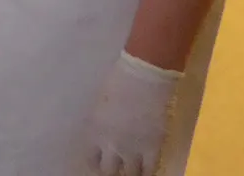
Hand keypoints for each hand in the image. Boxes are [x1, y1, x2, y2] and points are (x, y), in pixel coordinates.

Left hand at [83, 52, 180, 175]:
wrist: (142, 78)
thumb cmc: (116, 82)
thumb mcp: (99, 104)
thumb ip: (100, 123)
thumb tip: (102, 132)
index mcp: (94, 132)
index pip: (90, 159)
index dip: (95, 164)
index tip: (99, 163)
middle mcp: (110, 145)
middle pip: (108, 171)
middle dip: (111, 172)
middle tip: (116, 169)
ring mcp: (132, 149)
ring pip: (130, 174)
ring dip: (130, 173)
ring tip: (131, 170)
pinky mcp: (153, 147)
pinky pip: (150, 169)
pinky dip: (148, 171)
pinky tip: (147, 169)